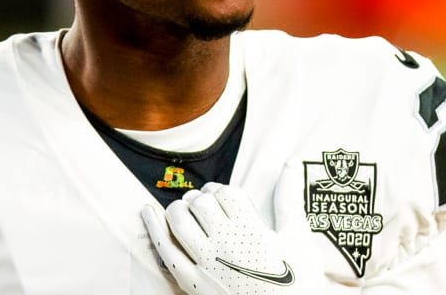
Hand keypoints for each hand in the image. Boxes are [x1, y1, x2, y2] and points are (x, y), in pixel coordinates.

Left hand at [141, 167, 323, 293]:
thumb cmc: (298, 281)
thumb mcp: (298, 238)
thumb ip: (288, 199)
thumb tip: (290, 163)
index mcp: (251, 229)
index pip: (225, 193)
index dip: (222, 191)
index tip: (224, 197)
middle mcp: (224, 244)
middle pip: (200, 203)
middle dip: (201, 198)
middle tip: (206, 206)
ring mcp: (205, 264)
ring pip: (178, 221)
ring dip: (179, 208)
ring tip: (185, 210)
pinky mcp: (191, 283)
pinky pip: (165, 251)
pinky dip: (154, 228)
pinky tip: (147, 212)